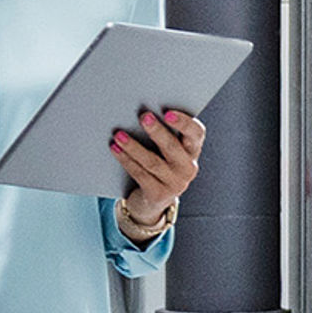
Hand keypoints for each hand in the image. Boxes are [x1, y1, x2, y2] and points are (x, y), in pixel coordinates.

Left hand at [111, 107, 202, 240]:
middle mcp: (188, 168)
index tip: (168, 113)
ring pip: (152, 162)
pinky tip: (115, 149)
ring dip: (133, 146)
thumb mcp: (165, 149)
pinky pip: (140, 174)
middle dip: (157, 131)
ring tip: (119, 135)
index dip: (184, 122)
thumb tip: (143, 112)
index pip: (196, 133)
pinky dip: (126, 160)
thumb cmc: (158, 163)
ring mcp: (175, 184)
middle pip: (172, 147)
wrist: (153, 200)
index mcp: (192, 150)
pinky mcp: (158, 195)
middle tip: (144, 116)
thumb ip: (162, 132)